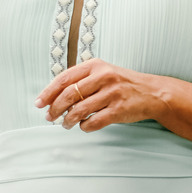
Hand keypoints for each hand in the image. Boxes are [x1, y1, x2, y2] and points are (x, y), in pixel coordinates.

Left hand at [36, 58, 164, 131]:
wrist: (153, 92)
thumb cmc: (123, 84)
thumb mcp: (104, 73)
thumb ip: (82, 80)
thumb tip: (52, 97)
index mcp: (97, 66)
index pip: (64, 79)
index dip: (48, 93)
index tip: (39, 103)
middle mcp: (104, 77)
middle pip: (69, 95)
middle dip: (55, 109)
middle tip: (50, 117)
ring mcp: (112, 93)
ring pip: (79, 110)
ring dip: (67, 120)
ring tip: (66, 124)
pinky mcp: (119, 109)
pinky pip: (93, 122)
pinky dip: (84, 127)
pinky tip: (84, 125)